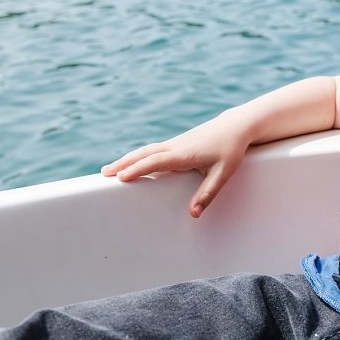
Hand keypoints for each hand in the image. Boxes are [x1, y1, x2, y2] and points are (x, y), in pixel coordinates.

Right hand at [101, 110, 251, 217]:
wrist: (235, 126)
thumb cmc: (231, 149)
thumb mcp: (224, 173)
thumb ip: (208, 193)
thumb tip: (193, 213)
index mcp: (185, 154)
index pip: (156, 162)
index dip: (138, 169)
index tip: (121, 177)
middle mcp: (176, 146)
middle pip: (144, 154)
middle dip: (123, 164)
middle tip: (104, 174)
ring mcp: (175, 143)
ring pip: (145, 151)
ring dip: (126, 159)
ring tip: (109, 170)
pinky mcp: (176, 143)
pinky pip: (152, 150)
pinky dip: (137, 156)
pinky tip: (130, 163)